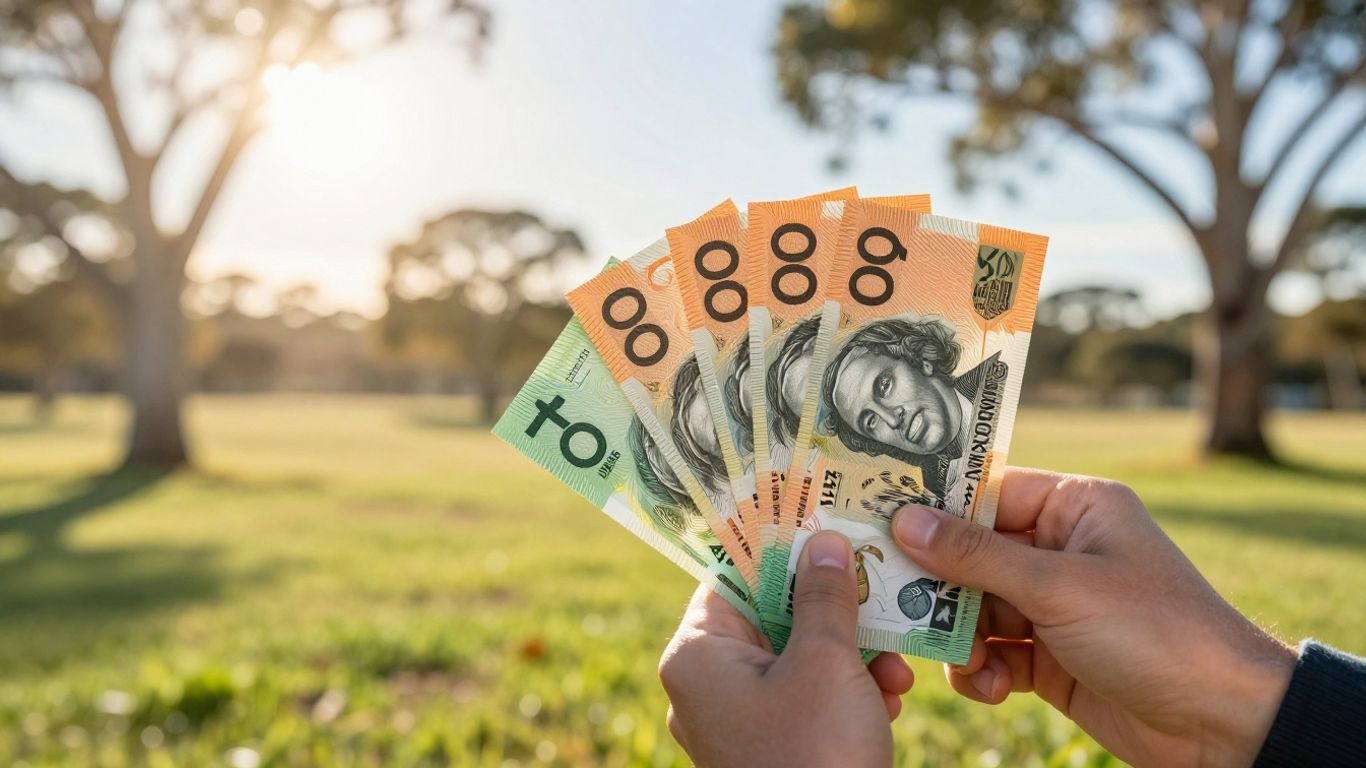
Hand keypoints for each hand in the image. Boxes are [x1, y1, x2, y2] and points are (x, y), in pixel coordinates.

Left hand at [659, 531, 912, 767]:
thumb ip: (824, 596)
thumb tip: (823, 542)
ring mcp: (733, 722)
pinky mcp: (766, 749)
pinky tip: (889, 699)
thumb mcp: (826, 664)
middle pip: (769, 615)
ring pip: (794, 659)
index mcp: (696, 655)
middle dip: (831, 610)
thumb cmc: (814, 755)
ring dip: (850, 655)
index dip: (780, 547)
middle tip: (877, 591)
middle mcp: (704, 685)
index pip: (731, 575)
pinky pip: (802, 700)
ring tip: (896, 665)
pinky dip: (844, 693)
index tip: (824, 522)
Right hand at [891, 466, 1296, 767]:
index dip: (932, 507)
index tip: (876, 516)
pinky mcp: (1050, 657)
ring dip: (959, 635)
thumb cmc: (1155, 632)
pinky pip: (991, 652)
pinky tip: (993, 686)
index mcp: (1075, 508)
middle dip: (937, 584)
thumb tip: (905, 520)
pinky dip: (982, 670)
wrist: (1222, 724)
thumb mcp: (1060, 588)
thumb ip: (977, 556)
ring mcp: (1054, 606)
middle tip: (894, 599)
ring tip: (967, 659)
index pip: (985, 493)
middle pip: (969, 554)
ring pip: (973, 608)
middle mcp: (1061, 550)